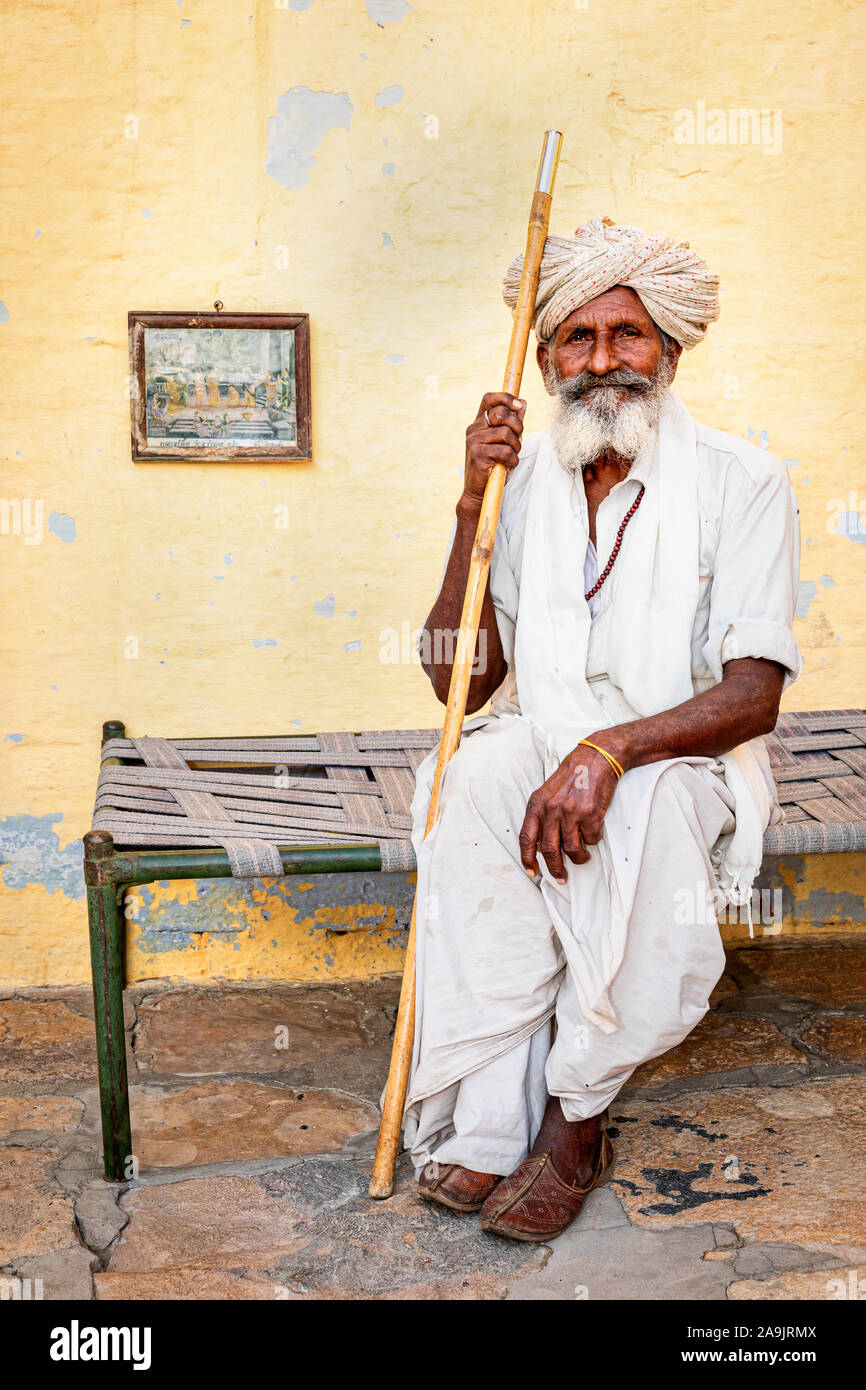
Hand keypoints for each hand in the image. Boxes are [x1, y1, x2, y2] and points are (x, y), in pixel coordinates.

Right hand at [461, 393, 525, 511]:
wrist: (477, 491)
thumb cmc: (492, 465)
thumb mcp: (504, 442)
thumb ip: (512, 423)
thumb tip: (523, 403)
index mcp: (478, 423)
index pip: (489, 399)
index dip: (505, 398)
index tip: (519, 406)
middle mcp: (474, 429)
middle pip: (501, 414)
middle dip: (517, 427)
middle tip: (517, 442)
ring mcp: (474, 441)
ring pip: (506, 433)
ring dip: (516, 447)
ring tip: (511, 456)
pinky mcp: (478, 454)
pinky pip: (505, 451)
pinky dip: (512, 460)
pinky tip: (507, 465)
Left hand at [519, 741, 620, 883]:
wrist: (595, 759)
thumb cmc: (571, 776)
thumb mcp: (547, 793)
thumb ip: (541, 816)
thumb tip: (539, 846)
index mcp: (537, 805)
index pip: (526, 838)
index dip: (527, 859)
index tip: (532, 872)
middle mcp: (551, 810)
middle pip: (549, 850)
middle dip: (555, 868)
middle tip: (560, 876)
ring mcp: (571, 813)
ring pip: (571, 849)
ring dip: (578, 858)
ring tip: (582, 856)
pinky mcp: (590, 814)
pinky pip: (590, 839)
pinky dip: (592, 841)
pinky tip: (592, 833)